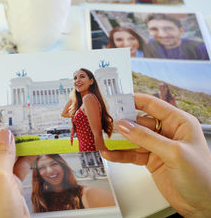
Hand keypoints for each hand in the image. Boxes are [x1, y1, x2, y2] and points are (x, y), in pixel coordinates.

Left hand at [0, 101, 31, 217]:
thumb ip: (3, 152)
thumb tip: (6, 134)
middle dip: (1, 130)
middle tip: (15, 119)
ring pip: (3, 152)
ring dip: (16, 143)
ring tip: (28, 132)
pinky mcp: (6, 184)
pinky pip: (14, 165)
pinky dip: (24, 158)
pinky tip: (33, 151)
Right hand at [101, 94, 210, 216]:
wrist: (204, 205)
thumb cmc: (203, 177)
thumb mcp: (174, 153)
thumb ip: (147, 138)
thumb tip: (125, 125)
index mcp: (180, 123)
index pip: (153, 105)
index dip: (134, 101)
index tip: (117, 100)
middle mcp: (168, 132)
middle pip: (139, 122)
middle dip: (122, 123)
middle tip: (105, 123)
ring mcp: (159, 147)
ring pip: (133, 139)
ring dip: (118, 141)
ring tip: (104, 140)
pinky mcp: (151, 160)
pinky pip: (132, 154)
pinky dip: (120, 154)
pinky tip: (110, 154)